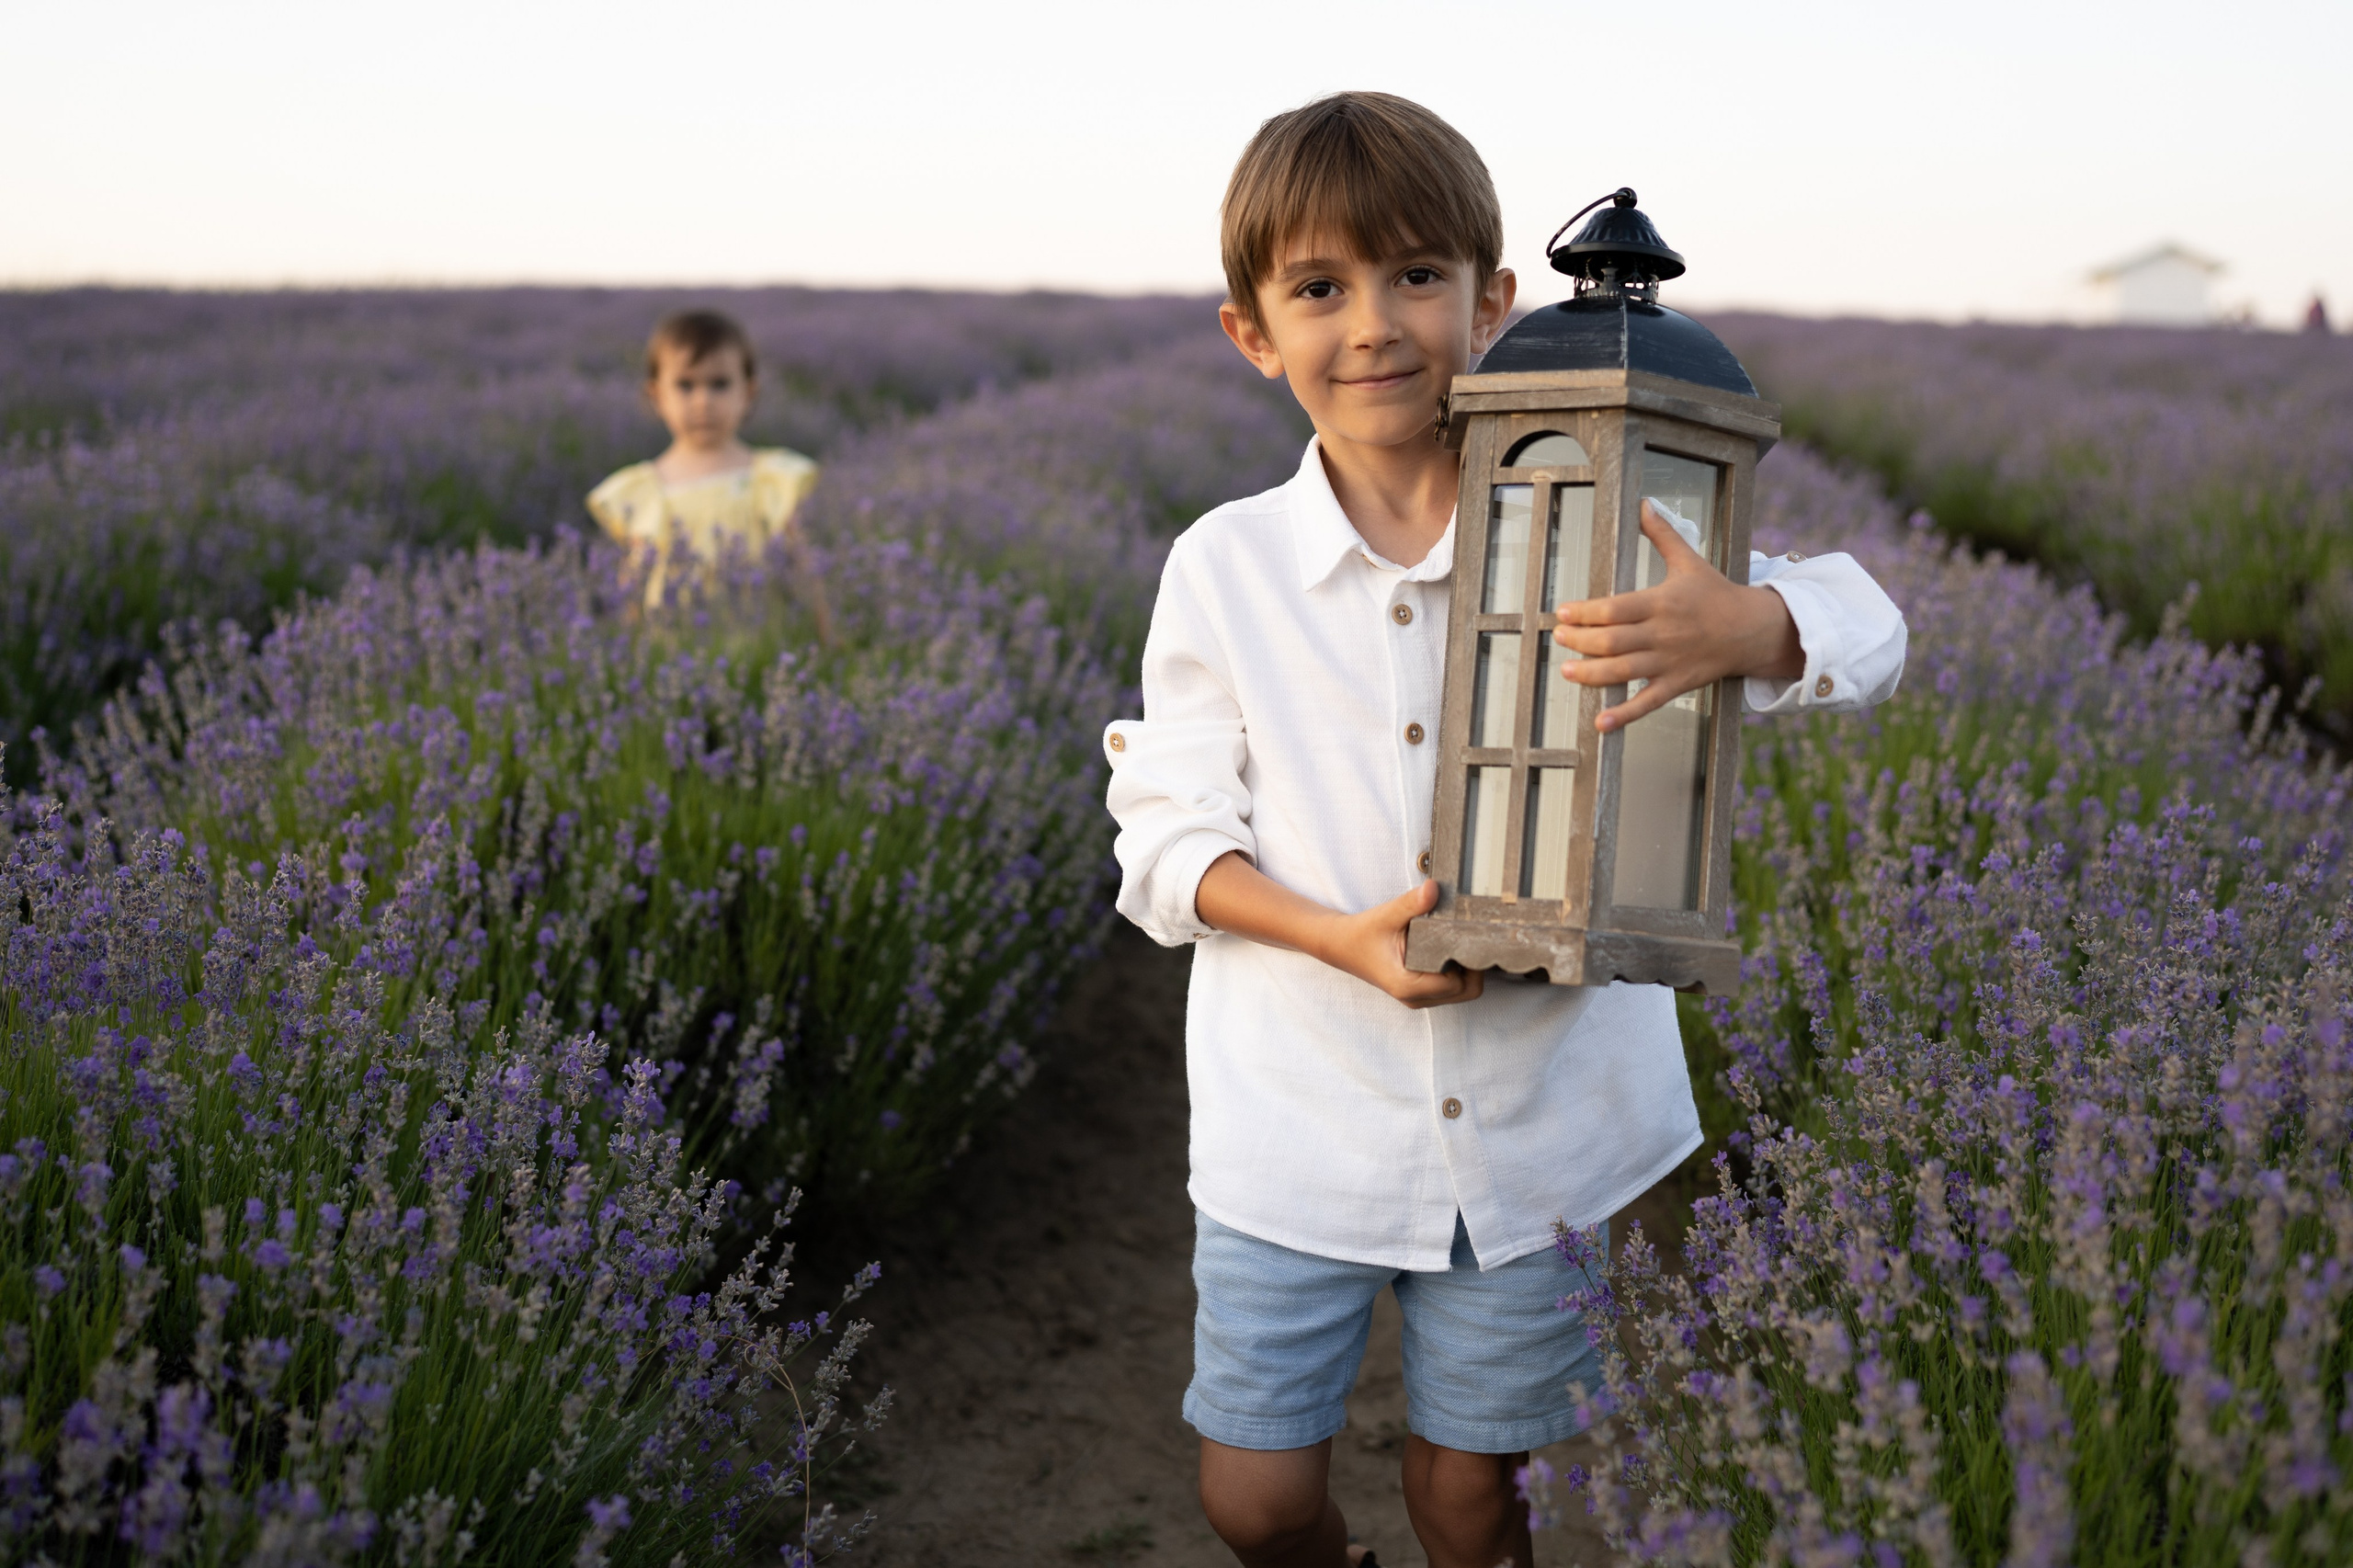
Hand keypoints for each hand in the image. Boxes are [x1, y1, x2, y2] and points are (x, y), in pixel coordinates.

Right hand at [1310, 878, 1485, 1009]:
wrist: (1341, 946)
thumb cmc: (1362, 934)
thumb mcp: (1386, 915)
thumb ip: (1412, 904)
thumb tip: (1433, 888)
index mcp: (1408, 985)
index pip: (1459, 983)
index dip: (1469, 960)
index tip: (1469, 935)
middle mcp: (1416, 998)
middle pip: (1467, 991)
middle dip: (1474, 966)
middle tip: (1469, 936)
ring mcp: (1419, 998)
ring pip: (1462, 991)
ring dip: (1467, 969)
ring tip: (1460, 941)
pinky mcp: (1420, 993)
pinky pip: (1452, 988)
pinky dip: (1458, 971)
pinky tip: (1451, 948)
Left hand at [1555, 500, 1802, 730]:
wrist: (1753, 629)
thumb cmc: (1716, 593)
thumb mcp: (1689, 560)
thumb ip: (1662, 534)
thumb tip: (1643, 503)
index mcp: (1662, 602)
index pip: (1615, 608)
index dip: (1585, 612)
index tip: (1562, 613)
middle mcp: (1663, 634)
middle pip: (1613, 641)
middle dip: (1581, 641)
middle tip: (1558, 638)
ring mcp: (1669, 662)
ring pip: (1624, 672)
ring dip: (1592, 675)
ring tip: (1567, 671)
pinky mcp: (1677, 685)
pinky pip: (1648, 703)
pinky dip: (1624, 715)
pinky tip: (1601, 723)